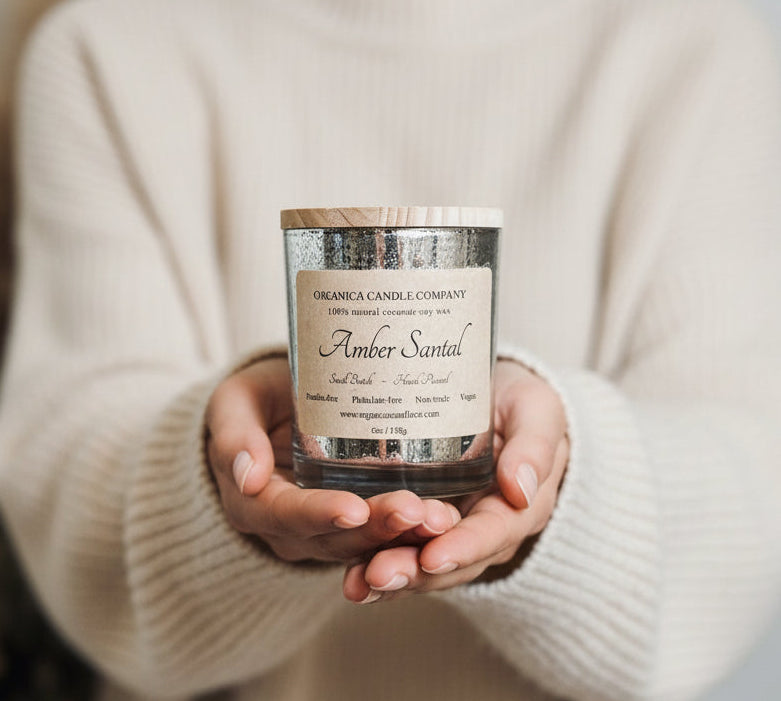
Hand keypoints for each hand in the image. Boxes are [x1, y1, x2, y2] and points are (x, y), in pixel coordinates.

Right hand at [205, 356, 458, 565]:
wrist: (280, 408)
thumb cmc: (257, 399)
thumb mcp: (235, 403)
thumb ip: (234, 432)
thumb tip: (246, 475)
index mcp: (253, 503)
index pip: (285, 515)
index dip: (318, 514)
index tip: (353, 509)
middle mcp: (289, 529)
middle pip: (333, 536)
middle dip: (375, 528)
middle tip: (414, 511)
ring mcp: (324, 531)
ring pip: (363, 544)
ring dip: (401, 536)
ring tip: (438, 519)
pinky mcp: (357, 524)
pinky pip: (383, 537)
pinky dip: (412, 532)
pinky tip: (445, 520)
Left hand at [343, 359, 568, 601]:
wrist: (494, 394)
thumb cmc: (519, 402)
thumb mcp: (536, 410)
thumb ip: (533, 446)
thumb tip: (520, 490)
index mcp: (518, 508)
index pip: (492, 534)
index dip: (463, 547)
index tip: (433, 555)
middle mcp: (482, 529)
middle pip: (450, 560)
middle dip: (413, 571)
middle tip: (378, 575)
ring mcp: (449, 530)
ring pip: (420, 563)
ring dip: (389, 575)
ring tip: (357, 584)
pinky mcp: (418, 524)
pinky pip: (398, 548)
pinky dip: (372, 562)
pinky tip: (350, 575)